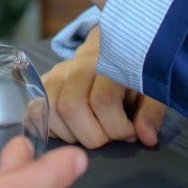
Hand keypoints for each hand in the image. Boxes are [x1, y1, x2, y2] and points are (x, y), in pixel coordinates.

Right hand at [42, 27, 166, 147]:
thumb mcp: (152, 88)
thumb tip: (145, 137)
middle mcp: (76, 66)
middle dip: (93, 135)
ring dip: (72, 134)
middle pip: (70, 106)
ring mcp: (56, 74)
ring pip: (50, 111)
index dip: (118, 127)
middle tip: (108, 136)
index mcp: (107, 62)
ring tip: (91, 132)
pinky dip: (52, 129)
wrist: (110, 50)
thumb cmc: (132, 74)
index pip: (102, 100)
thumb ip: (151, 112)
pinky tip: (72, 131)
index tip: (130, 133)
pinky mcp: (43, 84)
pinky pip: (35, 112)